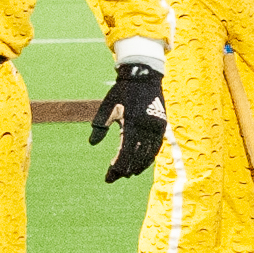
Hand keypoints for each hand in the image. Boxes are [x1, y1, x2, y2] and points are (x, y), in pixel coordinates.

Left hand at [90, 62, 166, 181]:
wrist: (143, 75)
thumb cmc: (122, 91)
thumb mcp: (107, 106)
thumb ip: (100, 125)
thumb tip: (92, 143)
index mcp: (131, 123)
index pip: (125, 153)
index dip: (117, 167)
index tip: (109, 176)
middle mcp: (146, 127)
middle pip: (136, 157)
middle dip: (125, 170)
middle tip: (114, 177)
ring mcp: (156, 127)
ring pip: (148, 155)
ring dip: (138, 167)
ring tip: (127, 174)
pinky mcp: (161, 125)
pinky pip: (156, 147)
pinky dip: (149, 158)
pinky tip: (141, 164)